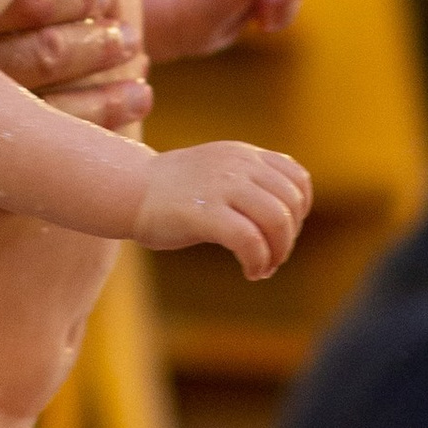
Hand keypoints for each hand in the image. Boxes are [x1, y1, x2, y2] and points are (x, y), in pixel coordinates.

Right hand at [133, 139, 310, 279]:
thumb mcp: (217, 171)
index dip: (300, 212)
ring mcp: (222, 186)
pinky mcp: (205, 212)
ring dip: (278, 252)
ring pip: (277, 220)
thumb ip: (248, 182)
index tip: (283, 233)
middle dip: (289, 239)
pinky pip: (250, 240)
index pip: (297, 179)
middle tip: (272, 259)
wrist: (127, 188)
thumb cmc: (170, 190)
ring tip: (262, 267)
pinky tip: (250, 272)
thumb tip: (282, 218)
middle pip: (291, 204)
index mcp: (244, 155)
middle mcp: (238, 166)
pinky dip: (258, 261)